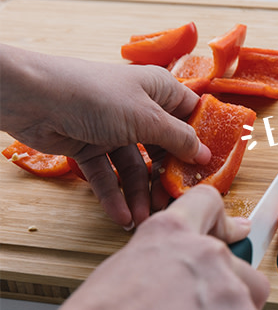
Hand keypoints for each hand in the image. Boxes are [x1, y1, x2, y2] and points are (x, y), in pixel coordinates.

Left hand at [0, 44, 210, 227]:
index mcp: (160, 91)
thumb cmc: (95, 95)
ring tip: (144, 218)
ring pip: (136, 167)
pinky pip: (108, 175)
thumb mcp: (147, 118)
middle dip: (167, 178)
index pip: (191, 117)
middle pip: (164, 149)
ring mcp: (114, 129)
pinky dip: (113, 195)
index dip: (202, 142)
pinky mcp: (90, 146)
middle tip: (173, 203)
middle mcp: (140, 109)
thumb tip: (205, 154)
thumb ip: (179, 139)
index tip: (211, 170)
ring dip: (140, 194)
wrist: (33, 98)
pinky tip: (121, 215)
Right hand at [0, 185, 269, 309]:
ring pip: (249, 307)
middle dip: (228, 299)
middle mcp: (205, 251)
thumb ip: (163, 267)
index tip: (235, 232)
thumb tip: (177, 283)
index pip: (207, 203)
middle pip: (242, 268)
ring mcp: (229, 285)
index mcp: (168, 232)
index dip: (224, 222)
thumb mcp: (124, 274)